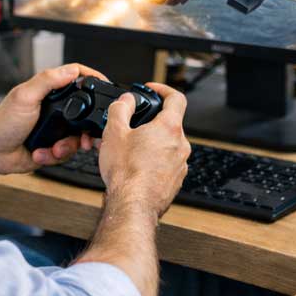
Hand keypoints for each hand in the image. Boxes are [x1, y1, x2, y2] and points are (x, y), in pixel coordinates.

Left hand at [0, 63, 108, 175]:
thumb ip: (47, 80)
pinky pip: (67, 153)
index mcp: (48, 92)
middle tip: (85, 137)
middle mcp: (54, 109)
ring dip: (68, 146)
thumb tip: (71, 69)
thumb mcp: (24, 96)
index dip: (93, 79)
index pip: (77, 78)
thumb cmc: (1, 122)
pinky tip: (42, 153)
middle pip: (85, 112)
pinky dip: (55, 156)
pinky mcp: (53, 147)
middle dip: (87, 128)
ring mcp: (55, 129)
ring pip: (78, 136)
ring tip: (54, 148)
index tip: (106, 84)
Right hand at [97, 82, 189, 216]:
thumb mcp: (114, 132)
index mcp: (169, 128)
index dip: (163, 89)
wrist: (133, 205)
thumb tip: (126, 100)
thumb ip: (121, 108)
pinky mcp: (175, 181)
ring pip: (167, 146)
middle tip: (131, 127)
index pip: (176, 98)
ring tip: (128, 151)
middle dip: (150, 122)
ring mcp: (180, 165)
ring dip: (150, 144)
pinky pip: (166, 164)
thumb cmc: (126, 172)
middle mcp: (181, 145)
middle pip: (169, 124)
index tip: (152, 90)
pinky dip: (153, 162)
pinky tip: (135, 168)